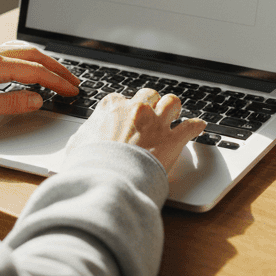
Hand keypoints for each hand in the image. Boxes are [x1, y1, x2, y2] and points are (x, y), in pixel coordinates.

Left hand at [0, 41, 80, 124]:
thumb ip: (11, 103)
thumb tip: (37, 99)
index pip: (35, 71)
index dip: (56, 82)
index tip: (72, 91)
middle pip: (33, 55)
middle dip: (56, 68)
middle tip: (73, 80)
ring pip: (22, 50)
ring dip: (43, 60)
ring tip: (57, 72)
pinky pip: (10, 50)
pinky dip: (28, 57)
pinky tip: (29, 64)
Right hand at [65, 87, 206, 173]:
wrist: (108, 180)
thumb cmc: (90, 165)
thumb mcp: (76, 147)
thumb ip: (82, 137)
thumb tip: (79, 139)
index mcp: (112, 107)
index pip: (121, 99)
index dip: (125, 108)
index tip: (127, 116)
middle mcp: (136, 109)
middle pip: (149, 95)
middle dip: (152, 103)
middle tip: (153, 113)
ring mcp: (156, 122)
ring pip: (172, 102)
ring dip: (174, 108)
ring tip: (175, 114)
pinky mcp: (172, 139)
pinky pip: (191, 126)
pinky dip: (196, 126)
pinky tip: (198, 127)